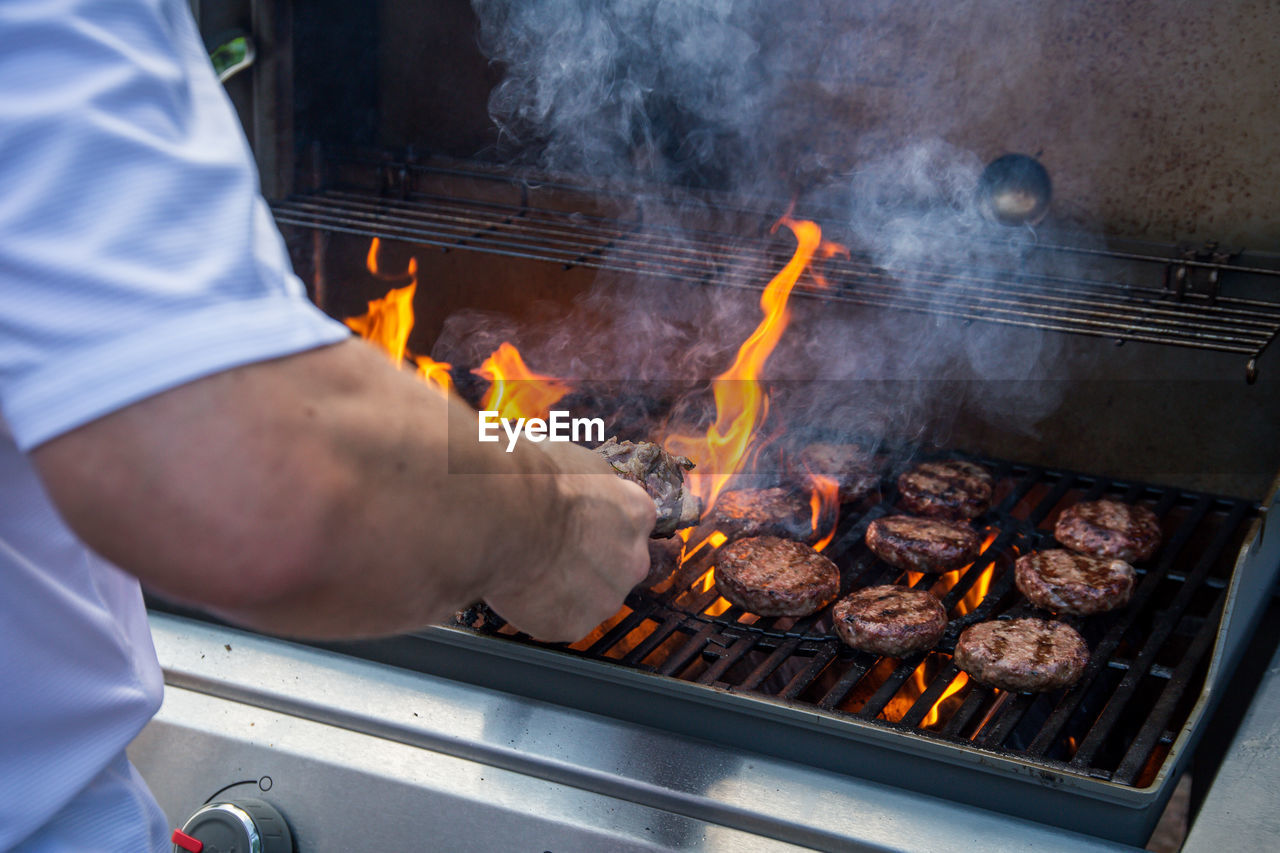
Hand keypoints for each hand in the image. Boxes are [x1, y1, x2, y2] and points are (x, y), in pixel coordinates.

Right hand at [483, 440, 654, 641]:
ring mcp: (606, 596)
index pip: (631, 522)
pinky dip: (540, 610)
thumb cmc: (530, 478)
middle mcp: (633, 558)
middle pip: (616, 564)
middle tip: (550, 549)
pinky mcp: (575, 624)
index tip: (578, 524)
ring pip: (589, 596)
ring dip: (565, 587)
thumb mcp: (573, 458)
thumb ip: (589, 481)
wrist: (501, 513)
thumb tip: (577, 476)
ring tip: (529, 567)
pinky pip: (559, 619)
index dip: (599, 523)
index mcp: (637, 512)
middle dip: (588, 560)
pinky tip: (520, 587)